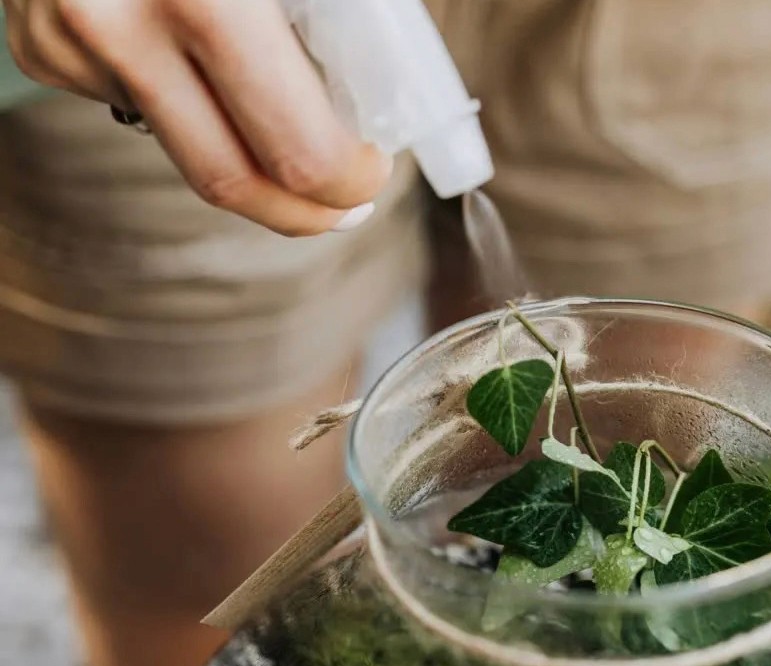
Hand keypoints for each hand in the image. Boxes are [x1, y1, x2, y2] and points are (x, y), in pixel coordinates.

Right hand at [2, 0, 390, 235]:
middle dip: (302, 208)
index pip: (297, 148)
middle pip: (231, 181)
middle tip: (343, 202)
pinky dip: (186, 98)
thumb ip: (344, 5)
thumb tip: (398, 71)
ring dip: (247, 155)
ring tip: (286, 128)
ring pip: (182, 148)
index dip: (348, 179)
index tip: (373, 170)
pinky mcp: (40, 48)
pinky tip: (200, 57)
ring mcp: (69, 40)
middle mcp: (119, 22)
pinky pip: (134, 103)